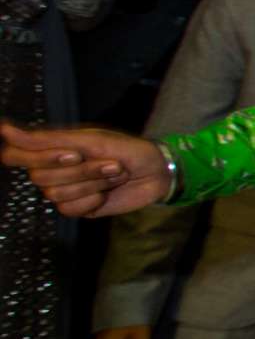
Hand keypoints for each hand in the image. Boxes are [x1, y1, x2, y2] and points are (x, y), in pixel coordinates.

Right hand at [0, 122, 172, 216]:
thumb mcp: (89, 140)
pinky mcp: (77, 208)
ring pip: (55, 193)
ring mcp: (63, 190)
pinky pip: (69, 209)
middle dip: (79, 169)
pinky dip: (92, 199)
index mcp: (50, 149)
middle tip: (107, 162)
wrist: (155, 172)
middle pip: (39, 176)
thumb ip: (46, 139)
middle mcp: (50, 170)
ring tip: (113, 173)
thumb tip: (4, 130)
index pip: (14, 155)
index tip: (72, 153)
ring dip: (90, 182)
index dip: (36, 157)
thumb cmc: (125, 149)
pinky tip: (106, 193)